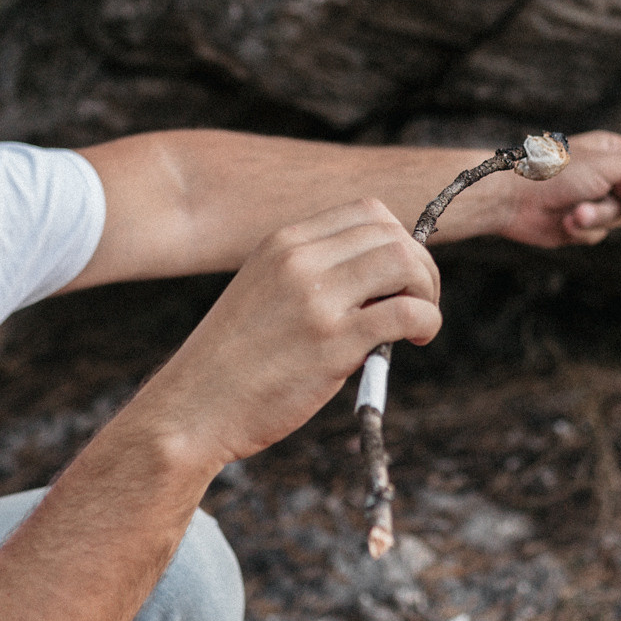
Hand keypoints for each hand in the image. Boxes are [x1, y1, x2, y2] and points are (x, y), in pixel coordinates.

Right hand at [123, 197, 443, 471]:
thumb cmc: (230, 363)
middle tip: (418, 302)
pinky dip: (427, 321)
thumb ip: (311, 277)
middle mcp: (300, 260)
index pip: (368, 212)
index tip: (398, 277)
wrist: (192, 408)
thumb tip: (379, 281)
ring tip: (418, 324)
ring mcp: (317, 298)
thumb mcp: (263, 293)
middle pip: (393, 234)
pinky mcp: (333, 341)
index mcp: (283, 243)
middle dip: (420, 266)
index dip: (397, 240)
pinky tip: (415, 340)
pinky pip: (408, 312)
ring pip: (406, 263)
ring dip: (427, 291)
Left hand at [486, 131, 620, 248]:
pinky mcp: (579, 223)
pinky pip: (597, 233)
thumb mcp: (607, 167)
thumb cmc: (554, 174)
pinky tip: (562, 221)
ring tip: (573, 212)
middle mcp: (605, 175)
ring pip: (616, 220)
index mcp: (613, 152)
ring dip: (597, 218)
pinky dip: (582, 230)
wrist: (511, 200)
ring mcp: (592, 200)